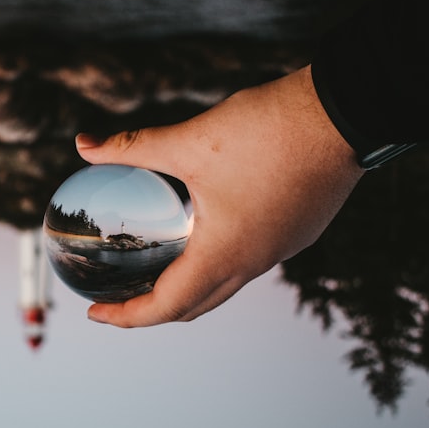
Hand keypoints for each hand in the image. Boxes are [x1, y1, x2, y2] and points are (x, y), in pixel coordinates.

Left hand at [75, 65, 363, 326]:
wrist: (345, 111)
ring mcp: (282, 249)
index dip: (127, 316)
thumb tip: (83, 145)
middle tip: (117, 298)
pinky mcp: (299, 230)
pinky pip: (250, 260)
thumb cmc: (267, 130)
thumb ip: (132, 146)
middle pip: (196, 305)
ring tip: (154, 269)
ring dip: (187, 286)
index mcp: (226, 253)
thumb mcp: (189, 140)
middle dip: (152, 309)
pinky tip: (201, 232)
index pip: (167, 306)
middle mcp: (255, 262)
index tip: (95, 313)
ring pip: (226, 285)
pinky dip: (217, 262)